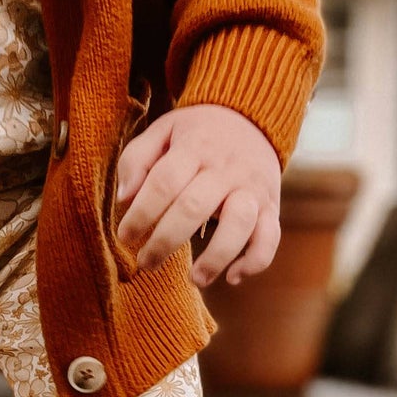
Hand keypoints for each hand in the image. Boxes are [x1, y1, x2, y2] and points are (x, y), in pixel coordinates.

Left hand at [113, 103, 281, 286]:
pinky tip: (232, 278)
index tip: (125, 236)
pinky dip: (255, 261)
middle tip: (146, 263)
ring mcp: (252, 189)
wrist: (254, 118)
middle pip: (193, 207)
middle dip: (165, 241)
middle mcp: (226, 168)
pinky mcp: (271, 207)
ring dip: (215, 257)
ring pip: (238, 224)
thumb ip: (137, 159)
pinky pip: (270, 238)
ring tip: (194, 279)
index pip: (164, 182)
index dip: (141, 213)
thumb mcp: (163, 130)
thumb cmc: (198, 133)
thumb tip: (124, 198)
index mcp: (195, 147)